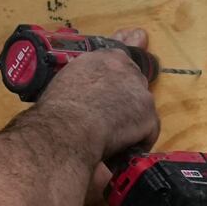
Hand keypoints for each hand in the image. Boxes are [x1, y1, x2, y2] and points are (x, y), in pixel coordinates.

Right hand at [36, 28, 160, 166]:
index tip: (113, 87)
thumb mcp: (66, 79)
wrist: (66, 128)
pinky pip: (148, 131)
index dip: (117, 76)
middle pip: (135, 82)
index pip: (120, 60)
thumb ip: (83, 78)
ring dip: (131, 119)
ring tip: (112, 135)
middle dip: (126, 98)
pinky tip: (121, 147)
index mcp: (104, 57)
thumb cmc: (57, 108)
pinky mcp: (148, 115)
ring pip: (142, 107)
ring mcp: (141, 91)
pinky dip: (137, 141)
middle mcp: (126, 68)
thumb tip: (85, 90)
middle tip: (109, 116)